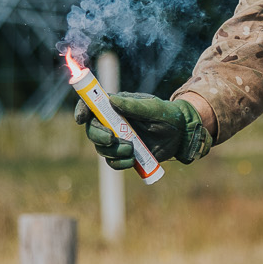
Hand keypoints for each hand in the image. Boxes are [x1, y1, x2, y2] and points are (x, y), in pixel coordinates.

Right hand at [75, 93, 210, 168]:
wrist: (181, 135)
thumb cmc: (167, 115)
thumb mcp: (153, 109)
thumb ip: (133, 105)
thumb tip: (112, 100)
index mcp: (117, 106)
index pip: (92, 106)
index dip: (82, 110)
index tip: (81, 118)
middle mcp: (113, 122)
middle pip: (92, 130)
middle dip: (98, 135)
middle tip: (112, 138)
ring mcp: (118, 139)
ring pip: (101, 148)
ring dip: (113, 151)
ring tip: (132, 149)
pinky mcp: (124, 155)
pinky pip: (112, 162)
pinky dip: (119, 163)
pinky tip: (132, 160)